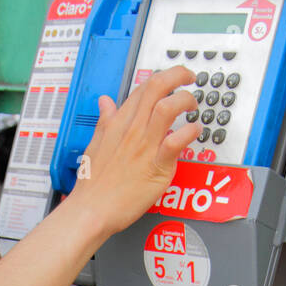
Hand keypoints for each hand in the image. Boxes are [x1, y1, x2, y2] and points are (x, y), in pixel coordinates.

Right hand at [69, 66, 199, 238]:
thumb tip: (105, 102)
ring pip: (168, 107)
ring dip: (185, 100)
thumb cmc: (93, 184)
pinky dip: (190, 131)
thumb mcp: (94, 144)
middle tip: (189, 78)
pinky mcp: (156, 165)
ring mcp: (145, 146)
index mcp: (118, 122)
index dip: (161, 78)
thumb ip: (105, 121)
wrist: (91, 209)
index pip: (143, 88)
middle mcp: (132, 129)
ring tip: (192, 105)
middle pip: (157, 87)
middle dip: (178, 76)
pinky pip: (177, 141)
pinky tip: (194, 131)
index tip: (172, 79)